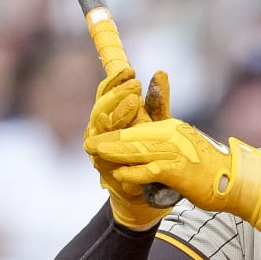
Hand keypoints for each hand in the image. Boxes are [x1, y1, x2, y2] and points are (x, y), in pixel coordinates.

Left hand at [85, 119, 260, 219]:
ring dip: (116, 153)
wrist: (235, 182)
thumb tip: (149, 139)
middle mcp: (173, 135)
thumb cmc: (209, 168)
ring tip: (98, 154)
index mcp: (173, 128)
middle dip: (110, 140)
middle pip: (135, 136)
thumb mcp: (185, 146)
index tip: (99, 137)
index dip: (117, 132)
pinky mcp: (179, 169)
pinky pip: (150, 170)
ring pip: (138, 150)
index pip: (139, 128)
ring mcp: (176, 151)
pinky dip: (133, 173)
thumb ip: (167, 138)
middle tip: (90, 144)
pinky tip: (120, 175)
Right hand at [86, 63, 171, 228]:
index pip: (108, 93)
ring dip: (114, 112)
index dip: (115, 80)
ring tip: (131, 101)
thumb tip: (161, 73)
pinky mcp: (104, 166)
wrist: (154, 190)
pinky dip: (112, 140)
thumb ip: (158, 102)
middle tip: (133, 84)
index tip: (130, 69)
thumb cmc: (153, 153)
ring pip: (99, 125)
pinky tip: (121, 130)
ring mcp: (101, 149)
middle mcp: (103, 130)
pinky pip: (103, 150)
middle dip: (116, 93)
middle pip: (100, 106)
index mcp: (113, 117)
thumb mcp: (159, 124)